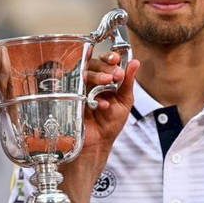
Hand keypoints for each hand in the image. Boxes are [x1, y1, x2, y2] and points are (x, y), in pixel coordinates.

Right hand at [59, 53, 138, 202]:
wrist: (96, 145)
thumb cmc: (109, 125)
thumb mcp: (124, 102)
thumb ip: (128, 82)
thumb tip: (135, 62)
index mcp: (102, 80)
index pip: (103, 62)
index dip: (109, 58)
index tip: (116, 58)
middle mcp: (88, 83)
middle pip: (92, 64)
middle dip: (104, 66)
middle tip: (115, 73)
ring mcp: (77, 90)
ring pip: (82, 73)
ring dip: (97, 75)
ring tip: (108, 82)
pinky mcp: (69, 99)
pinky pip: (75, 89)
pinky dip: (90, 95)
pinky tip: (101, 105)